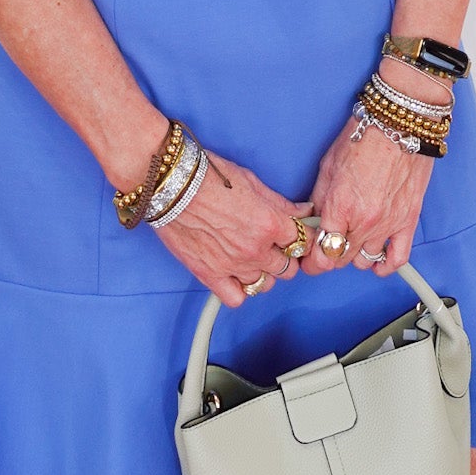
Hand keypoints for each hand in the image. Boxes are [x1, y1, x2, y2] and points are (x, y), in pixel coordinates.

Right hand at [149, 148, 308, 305]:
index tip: (296, 236)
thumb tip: (304, 212)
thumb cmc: (209, 176)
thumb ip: (281, 203)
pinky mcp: (210, 275)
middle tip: (274, 245)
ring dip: (263, 273)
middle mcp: (256, 249)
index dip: (302, 238)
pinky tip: (236, 275)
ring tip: (252, 257)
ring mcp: (233, 266)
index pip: (303, 243)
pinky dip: (240, 290)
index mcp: (270, 223)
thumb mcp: (252, 181)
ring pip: (265, 285)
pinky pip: (236, 298)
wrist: (171, 184)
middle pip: (288, 268)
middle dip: (285, 257)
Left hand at [297, 103, 434, 277]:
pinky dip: (385, 265)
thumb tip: (313, 222)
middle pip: (341, 260)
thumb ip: (319, 200)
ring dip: (354, 255)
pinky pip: (397, 259)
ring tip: (351, 239)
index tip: (309, 258)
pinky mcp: (408, 221)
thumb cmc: (363, 137)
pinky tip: (376, 260)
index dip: (311, 261)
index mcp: (341, 207)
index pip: (322, 256)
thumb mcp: (327, 166)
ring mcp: (389, 224)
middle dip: (330, 254)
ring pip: (364, 261)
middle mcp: (365, 222)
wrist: (398, 124)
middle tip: (327, 243)